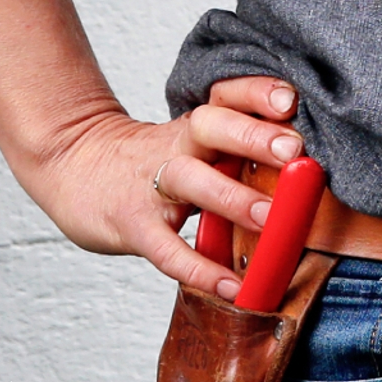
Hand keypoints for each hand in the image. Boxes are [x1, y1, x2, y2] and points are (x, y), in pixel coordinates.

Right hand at [24, 77, 306, 300]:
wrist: (72, 168)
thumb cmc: (148, 160)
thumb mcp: (190, 143)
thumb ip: (237, 150)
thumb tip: (309, 170)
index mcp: (194, 126)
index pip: (225, 95)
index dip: (256, 93)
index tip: (290, 98)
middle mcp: (175, 147)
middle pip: (211, 126)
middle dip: (252, 136)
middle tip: (294, 150)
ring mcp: (150, 185)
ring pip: (189, 180)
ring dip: (231, 197)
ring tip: (270, 217)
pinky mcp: (132, 224)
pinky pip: (166, 249)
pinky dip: (200, 270)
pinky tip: (233, 288)